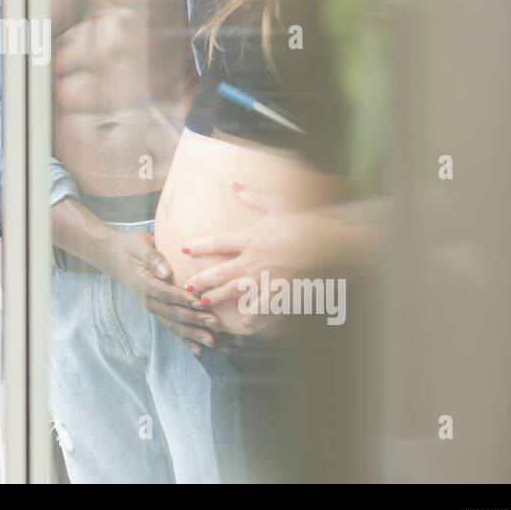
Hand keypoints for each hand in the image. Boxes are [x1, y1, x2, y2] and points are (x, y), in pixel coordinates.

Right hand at [99, 230, 218, 356]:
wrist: (115, 256)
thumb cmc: (132, 247)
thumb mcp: (141, 245)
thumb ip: (154, 258)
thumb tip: (166, 272)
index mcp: (145, 284)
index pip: (166, 294)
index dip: (184, 300)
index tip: (201, 303)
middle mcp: (148, 300)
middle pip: (173, 313)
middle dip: (195, 320)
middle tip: (215, 324)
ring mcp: (152, 307)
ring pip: (173, 324)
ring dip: (192, 334)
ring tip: (211, 341)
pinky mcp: (157, 310)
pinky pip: (171, 327)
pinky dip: (184, 339)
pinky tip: (198, 350)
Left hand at [181, 183, 309, 334]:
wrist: (326, 240)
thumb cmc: (302, 220)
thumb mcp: (276, 204)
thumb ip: (252, 197)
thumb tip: (234, 185)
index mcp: (250, 238)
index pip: (217, 243)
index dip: (198, 246)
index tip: (183, 249)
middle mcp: (253, 260)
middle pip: (220, 272)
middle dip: (202, 280)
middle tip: (187, 287)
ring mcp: (265, 277)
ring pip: (235, 291)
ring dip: (218, 297)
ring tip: (203, 303)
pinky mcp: (280, 289)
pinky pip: (262, 306)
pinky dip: (252, 316)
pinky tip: (243, 324)